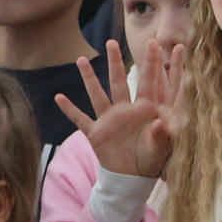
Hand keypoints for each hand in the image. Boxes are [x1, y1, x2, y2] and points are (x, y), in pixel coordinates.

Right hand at [55, 39, 183, 178]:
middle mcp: (125, 111)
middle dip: (115, 62)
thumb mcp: (161, 148)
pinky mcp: (96, 134)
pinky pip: (80, 119)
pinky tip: (58, 97)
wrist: (133, 179)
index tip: (155, 43)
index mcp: (145, 111)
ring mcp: (109, 121)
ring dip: (89, 78)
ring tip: (80, 60)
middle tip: (111, 42)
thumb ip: (162, 135)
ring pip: (97, 94)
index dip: (152, 63)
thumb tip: (162, 122)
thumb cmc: (152, 161)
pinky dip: (70, 109)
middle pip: (119, 81)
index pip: (149, 82)